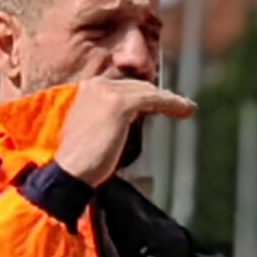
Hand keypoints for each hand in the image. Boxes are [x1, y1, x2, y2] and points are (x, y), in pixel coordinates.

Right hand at [55, 77, 195, 186]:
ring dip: (170, 100)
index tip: (162, 103)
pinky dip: (172, 103)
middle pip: (138, 86)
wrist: (69, 171)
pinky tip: (185, 110)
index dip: (147, 95)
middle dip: (160, 96)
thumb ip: (114, 116)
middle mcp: (96, 85)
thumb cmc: (82, 159)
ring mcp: (107, 92)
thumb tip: (139, 115)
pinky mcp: (118, 103)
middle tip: (178, 105)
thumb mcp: (97, 128)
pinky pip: (153, 99)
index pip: (126, 87)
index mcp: (89, 89)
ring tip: (186, 108)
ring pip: (148, 91)